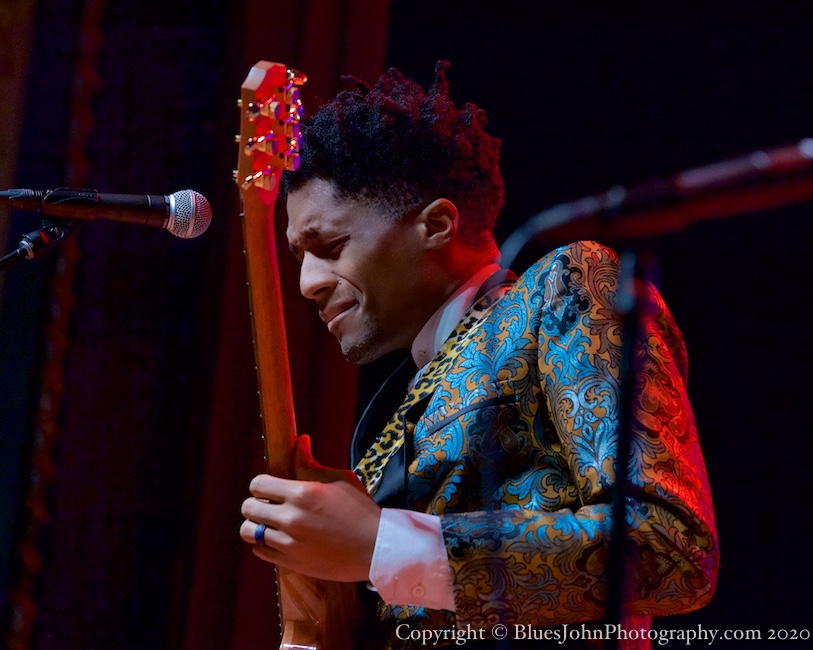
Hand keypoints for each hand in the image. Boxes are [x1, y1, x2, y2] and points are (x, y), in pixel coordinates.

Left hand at [240, 435, 380, 581]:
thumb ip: (311, 464)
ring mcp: (289, 542)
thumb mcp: (339, 480)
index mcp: (302, 493)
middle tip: (268, 507)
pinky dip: (264, 545)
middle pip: (248, 508)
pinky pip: (260, 552)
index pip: (258, 484)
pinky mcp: (291, 562)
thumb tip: (300, 440)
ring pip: (249, 533)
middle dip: (255, 504)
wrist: (376, 548)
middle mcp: (291, 517)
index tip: (269, 489)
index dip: (261, 485)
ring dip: (256, 526)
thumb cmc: (360, 510)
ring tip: (270, 525)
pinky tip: (279, 540)